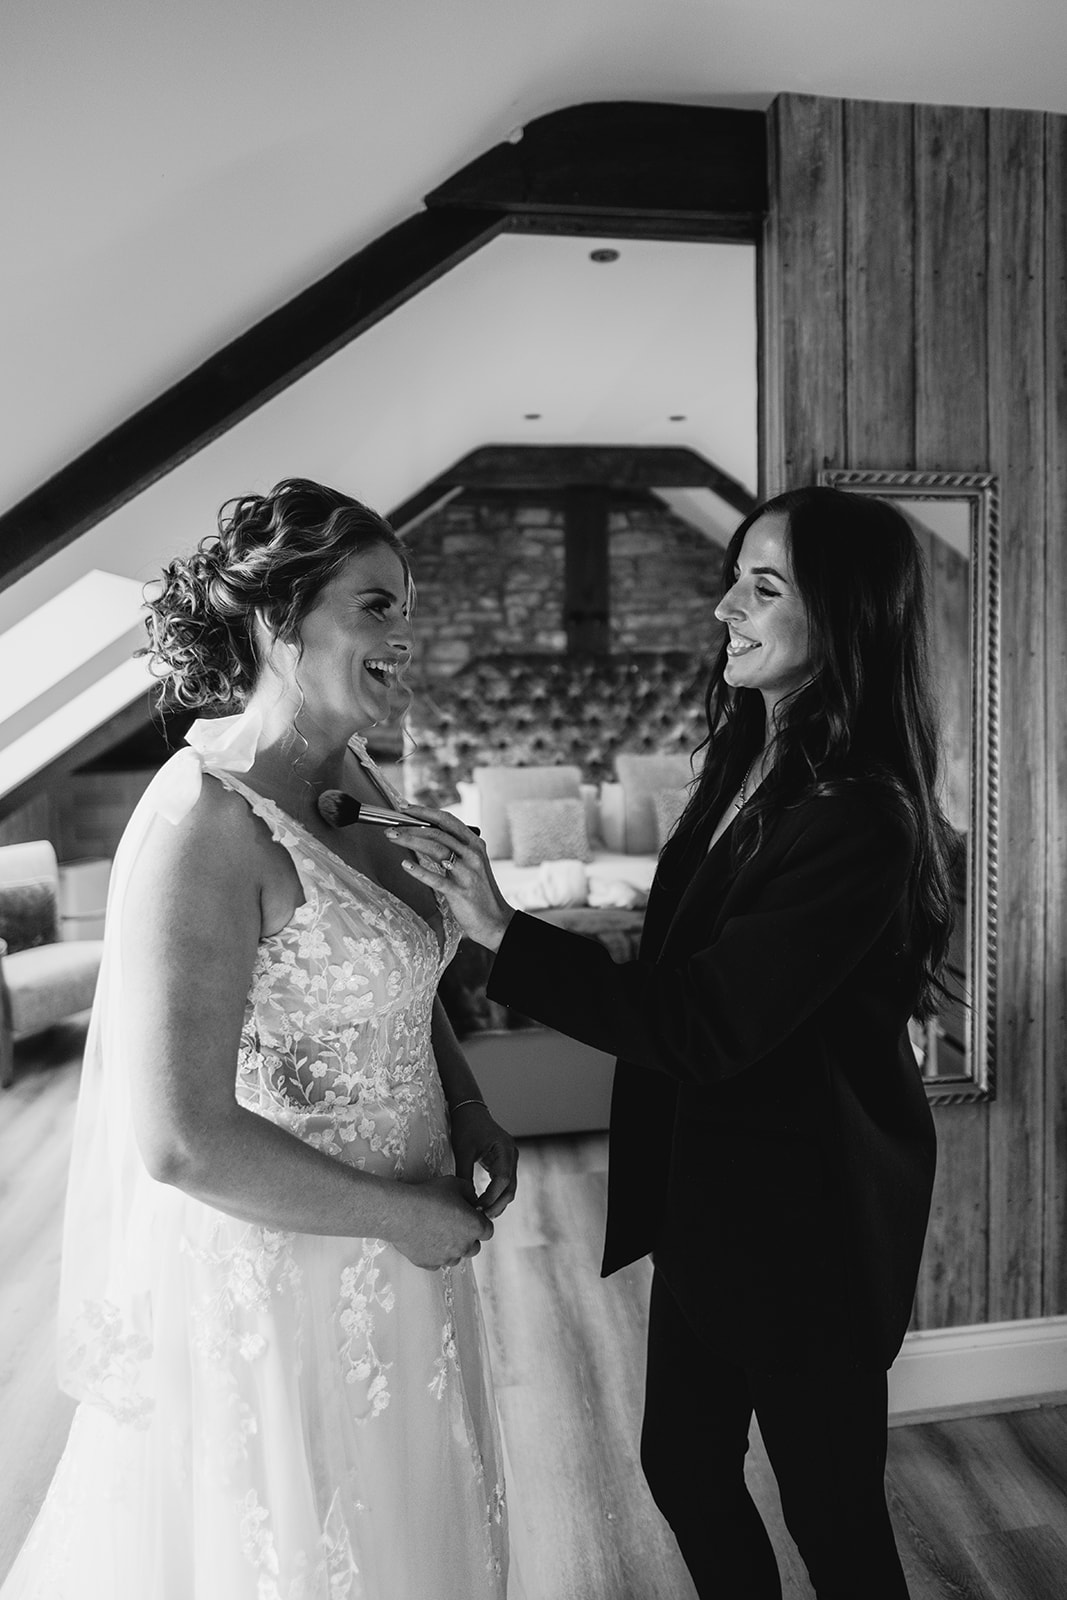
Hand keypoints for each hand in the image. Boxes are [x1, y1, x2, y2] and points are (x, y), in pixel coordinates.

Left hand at [385, 807, 514, 951]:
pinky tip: (405, 866)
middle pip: (438, 834)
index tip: (406, 808)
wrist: (495, 920)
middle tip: (391, 827)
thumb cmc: (478, 891)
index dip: (425, 812)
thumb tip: (425, 836)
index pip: (448, 821)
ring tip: (394, 838)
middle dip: (412, 827)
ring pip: (436, 850)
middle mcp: (473, 855)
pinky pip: (437, 879)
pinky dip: (419, 871)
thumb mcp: (470, 864)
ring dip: (411, 841)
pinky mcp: (461, 892)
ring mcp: (468, 873)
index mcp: (475, 844)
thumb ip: (453, 849)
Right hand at [391, 1175, 493, 1270]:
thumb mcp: (455, 1184)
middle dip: (468, 1237)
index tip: (470, 1216)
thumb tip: (473, 1199)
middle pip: (474, 1247)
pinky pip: (437, 1262)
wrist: (401, 1213)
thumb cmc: (428, 1196)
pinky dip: (435, 1253)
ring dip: (452, 1247)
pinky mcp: (429, 1264)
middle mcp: (464, 1246)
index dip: (480, 1223)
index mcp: (475, 1227)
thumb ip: (470, 1192)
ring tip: (438, 1231)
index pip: (488, 1231)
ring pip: (456, 1256)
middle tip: (454, 1224)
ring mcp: (446, 1258)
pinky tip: (426, 1239)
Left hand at [450, 1102, 518, 1219]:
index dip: (491, 1197)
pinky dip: (497, 1194)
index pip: (502, 1180)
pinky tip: (485, 1204)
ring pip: (510, 1187)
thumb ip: (465, 1175)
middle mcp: (512, 1154)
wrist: (470, 1110)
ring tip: (483, 1215)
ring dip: (498, 1202)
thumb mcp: (463, 1152)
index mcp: (504, 1149)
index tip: (477, 1208)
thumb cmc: (466, 1128)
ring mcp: (511, 1158)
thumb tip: (466, 1201)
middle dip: (497, 1204)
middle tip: (482, 1218)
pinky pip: (505, 1182)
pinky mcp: (505, 1161)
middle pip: (510, 1187)